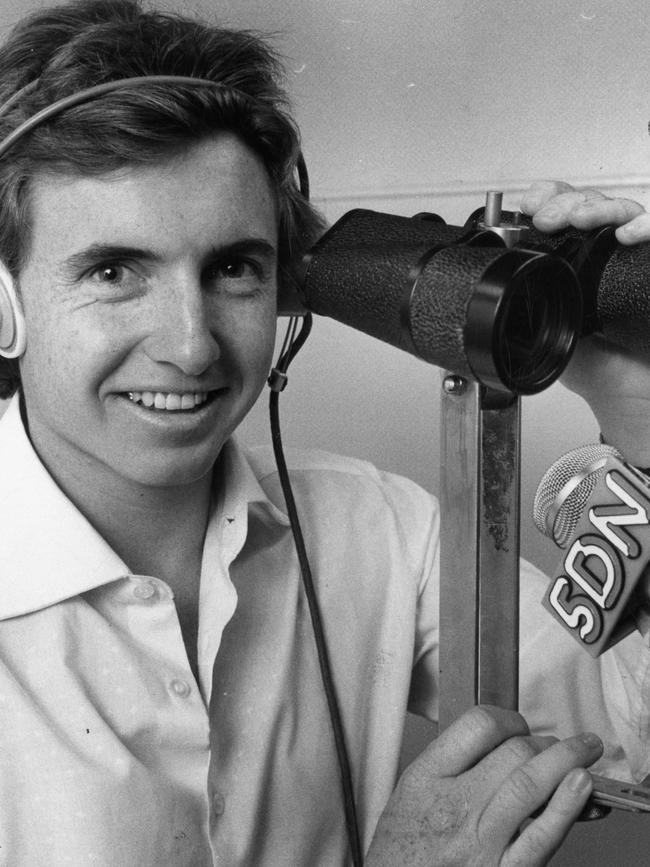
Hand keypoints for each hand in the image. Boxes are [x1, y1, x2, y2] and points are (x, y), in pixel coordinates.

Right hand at [365, 705, 601, 866]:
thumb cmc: (400, 856)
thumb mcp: (406, 796)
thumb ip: (446, 766)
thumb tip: (494, 744)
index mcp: (426, 779)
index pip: (478, 727)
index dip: (509, 719)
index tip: (518, 726)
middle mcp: (454, 806)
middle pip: (513, 753)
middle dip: (544, 742)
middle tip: (555, 745)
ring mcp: (480, 842)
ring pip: (530, 784)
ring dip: (566, 761)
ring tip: (584, 751)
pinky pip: (541, 838)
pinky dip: (566, 808)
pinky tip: (581, 787)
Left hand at [521, 181, 649, 463]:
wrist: (625, 387)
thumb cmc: (591, 358)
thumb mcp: (546, 329)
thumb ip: (526, 305)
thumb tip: (494, 290)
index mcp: (573, 255)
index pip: (562, 208)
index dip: (546, 197)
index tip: (529, 205)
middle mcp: (606, 247)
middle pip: (589, 202)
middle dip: (565, 203)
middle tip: (547, 218)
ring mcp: (635, 252)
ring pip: (622, 210)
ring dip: (597, 208)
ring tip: (579, 219)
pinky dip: (645, 225)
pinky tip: (628, 233)